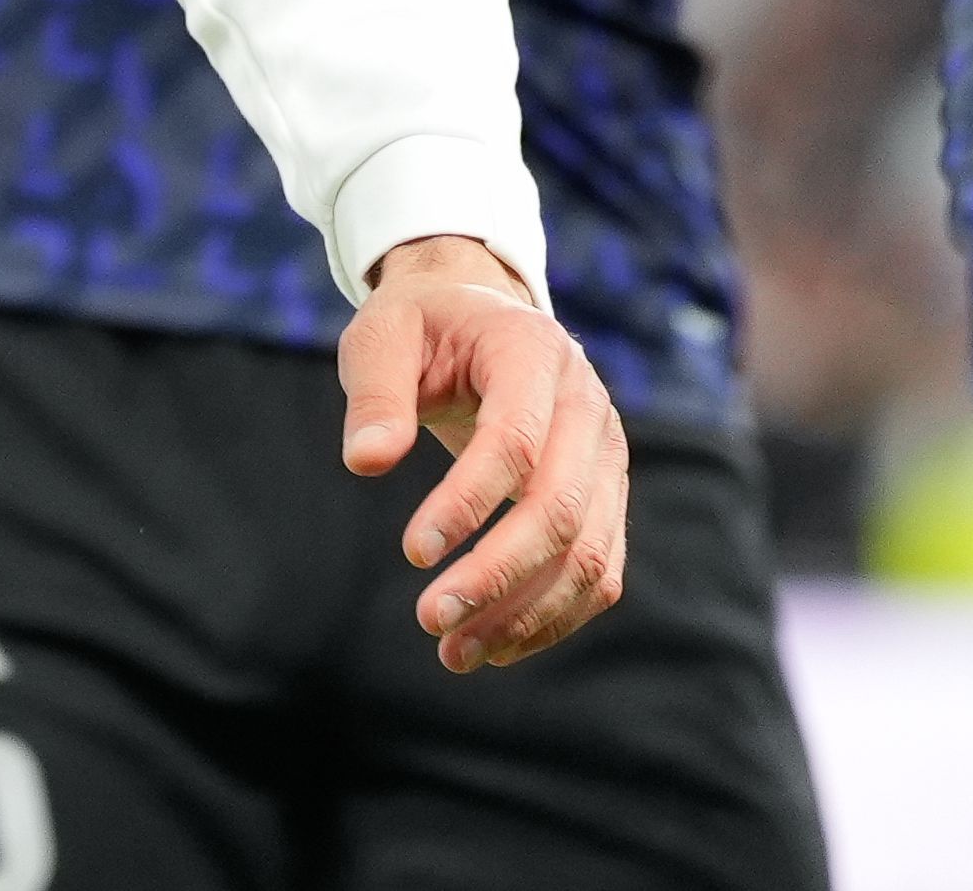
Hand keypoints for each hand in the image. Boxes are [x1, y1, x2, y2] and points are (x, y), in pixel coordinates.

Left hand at [335, 236, 628, 669]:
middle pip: (561, 508)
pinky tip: (494, 645)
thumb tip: (366, 462)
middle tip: (429, 620)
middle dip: (496, 573)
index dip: (468, 502)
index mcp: (533, 351)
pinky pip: (598, 571)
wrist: (482, 320)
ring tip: (453, 653)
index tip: (412, 553)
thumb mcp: (382, 335)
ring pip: (587, 554)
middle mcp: (587, 405)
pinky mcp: (607, 497)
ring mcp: (607, 456)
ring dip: (525, 614)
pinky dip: (553, 617)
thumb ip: (375, 394)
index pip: (517, 439)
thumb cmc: (424, 329)